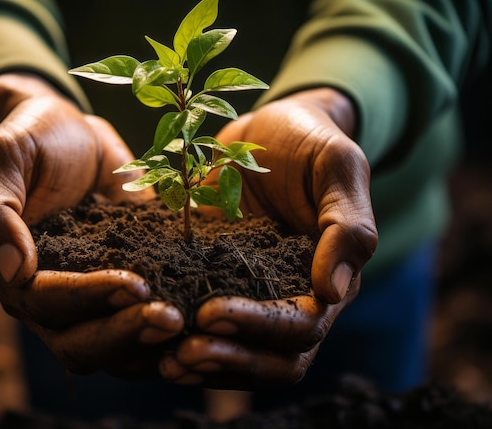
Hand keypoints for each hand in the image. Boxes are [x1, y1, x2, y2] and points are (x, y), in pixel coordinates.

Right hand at [0, 73, 182, 377]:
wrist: (74, 132)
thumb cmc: (35, 138)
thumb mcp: (6, 157)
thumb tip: (13, 270)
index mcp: (18, 274)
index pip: (49, 304)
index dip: (90, 299)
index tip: (135, 284)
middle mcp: (54, 298)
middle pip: (82, 342)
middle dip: (127, 333)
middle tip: (172, 319)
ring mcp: (94, 296)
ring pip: (115, 346)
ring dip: (150, 344)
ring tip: (190, 326)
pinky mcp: (130, 284)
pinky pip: (145, 320)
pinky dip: (171, 331)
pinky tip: (205, 318)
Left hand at [159, 88, 376, 387]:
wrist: (267, 129)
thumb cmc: (310, 142)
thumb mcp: (337, 168)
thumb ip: (347, 226)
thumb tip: (331, 293)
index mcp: (326, 278)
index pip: (302, 327)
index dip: (261, 328)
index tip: (212, 313)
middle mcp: (290, 296)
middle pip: (272, 359)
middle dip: (229, 360)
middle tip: (182, 355)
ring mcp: (251, 292)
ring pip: (238, 350)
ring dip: (205, 363)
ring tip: (164, 361)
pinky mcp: (214, 278)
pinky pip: (202, 321)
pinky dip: (181, 336)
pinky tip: (146, 333)